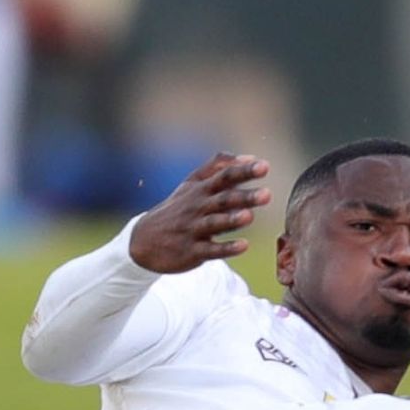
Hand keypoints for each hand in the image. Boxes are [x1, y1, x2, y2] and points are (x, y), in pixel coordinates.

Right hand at [128, 152, 272, 273]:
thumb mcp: (192, 184)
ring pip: (216, 223)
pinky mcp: (192, 252)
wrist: (143, 241)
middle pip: (224, 200)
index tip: (264, 166)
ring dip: (232, 220)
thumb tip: (249, 157)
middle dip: (244, 196)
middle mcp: (198, 208)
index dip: (244, 171)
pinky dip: (227, 248)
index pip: (225, 177)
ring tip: (250, 216)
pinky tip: (244, 246)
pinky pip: (211, 250)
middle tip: (267, 194)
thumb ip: (218, 168)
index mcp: (201, 190)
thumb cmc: (176, 209)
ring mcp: (194, 230)